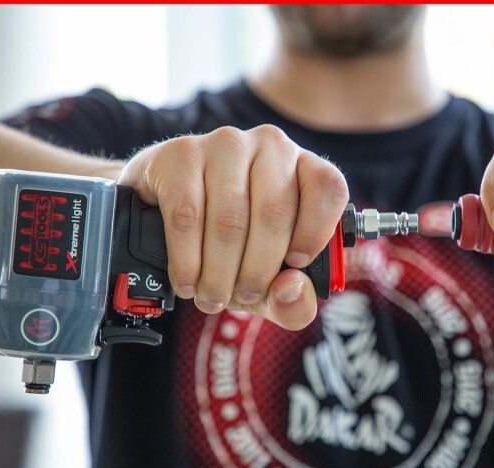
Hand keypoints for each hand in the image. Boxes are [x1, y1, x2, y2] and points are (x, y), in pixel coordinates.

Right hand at [118, 125, 348, 329]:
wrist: (165, 209)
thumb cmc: (231, 243)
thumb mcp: (268, 278)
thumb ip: (292, 297)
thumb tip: (293, 290)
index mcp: (303, 168)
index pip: (328, 188)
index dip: (316, 231)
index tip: (296, 264)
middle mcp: (270, 146)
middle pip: (275, 214)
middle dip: (258, 271)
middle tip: (243, 297)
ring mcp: (225, 144)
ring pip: (230, 220)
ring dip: (220, 273)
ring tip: (212, 296)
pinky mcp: (182, 154)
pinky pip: (188, 215)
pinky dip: (187, 259)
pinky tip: (187, 280)